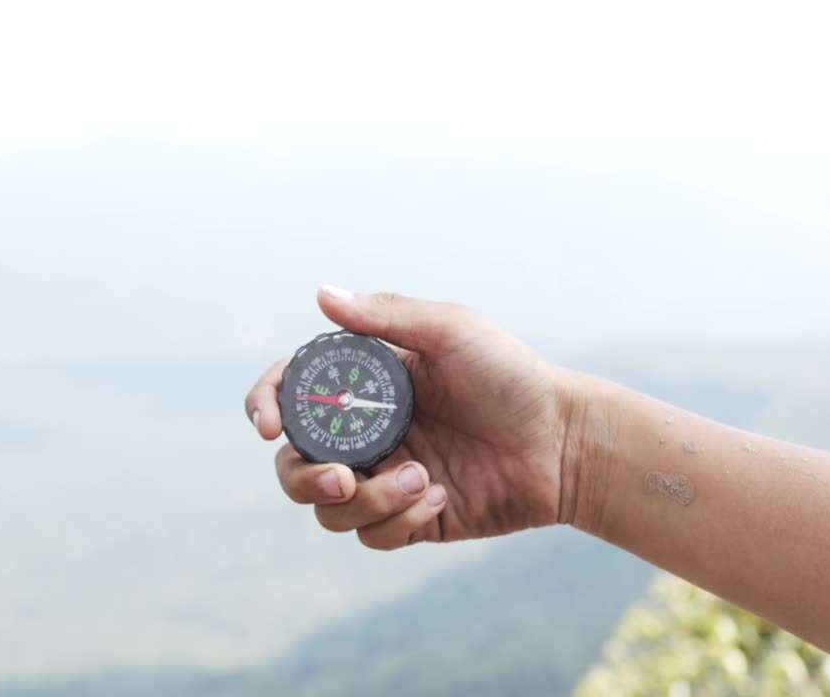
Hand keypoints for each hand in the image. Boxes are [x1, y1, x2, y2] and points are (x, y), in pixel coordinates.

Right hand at [245, 287, 578, 550]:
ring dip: (368, 501)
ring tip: (420, 479)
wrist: (564, 442)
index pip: (294, 394)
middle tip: (344, 477)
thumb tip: (322, 294)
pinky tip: (438, 497)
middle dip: (305, 477)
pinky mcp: (412, 519)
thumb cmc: (512, 376)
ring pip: (330, 509)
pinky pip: (374, 535)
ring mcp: (388, 479)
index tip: (268, 426)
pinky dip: (398, 520)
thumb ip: (386, 315)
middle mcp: (370, 434)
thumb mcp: (450, 331)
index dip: (266, 405)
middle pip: (296, 465)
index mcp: (368, 387)